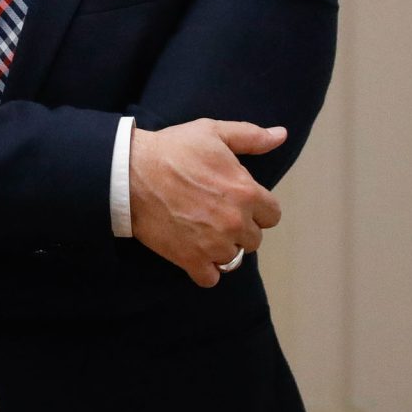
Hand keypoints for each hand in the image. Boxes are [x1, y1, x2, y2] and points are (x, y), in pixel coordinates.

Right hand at [129, 119, 285, 287]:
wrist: (130, 173)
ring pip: (234, 258)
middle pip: (255, 239)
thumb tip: (281, 135)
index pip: (273, 215)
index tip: (238, 200)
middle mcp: (236, 223)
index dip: (257, 208)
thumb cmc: (173, 149)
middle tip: (216, 213)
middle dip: (240, 228)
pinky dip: (204, 268)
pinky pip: (211, 278)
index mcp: (246, 192)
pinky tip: (194, 250)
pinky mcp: (190, 259)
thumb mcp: (213, 132)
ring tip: (203, 230)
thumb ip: (251, 136)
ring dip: (222, 247)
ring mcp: (214, 244)